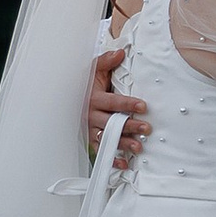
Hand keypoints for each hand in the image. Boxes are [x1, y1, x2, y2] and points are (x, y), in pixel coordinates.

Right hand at [85, 37, 149, 167]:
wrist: (68, 94)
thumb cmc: (86, 81)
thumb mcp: (94, 69)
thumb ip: (106, 61)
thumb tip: (120, 53)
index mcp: (93, 97)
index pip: (112, 102)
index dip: (128, 104)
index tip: (143, 106)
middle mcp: (90, 114)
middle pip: (111, 122)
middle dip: (129, 126)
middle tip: (146, 128)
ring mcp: (90, 128)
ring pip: (107, 138)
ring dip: (123, 143)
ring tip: (139, 147)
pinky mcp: (90, 138)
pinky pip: (100, 150)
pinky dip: (111, 159)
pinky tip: (124, 163)